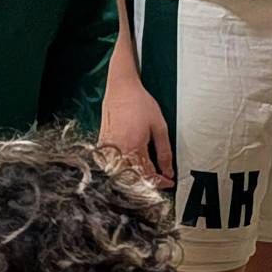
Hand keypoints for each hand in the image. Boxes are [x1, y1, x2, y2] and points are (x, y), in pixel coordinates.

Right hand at [99, 73, 173, 187]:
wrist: (121, 88)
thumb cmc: (138, 102)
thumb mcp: (159, 126)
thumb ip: (164, 152)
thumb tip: (168, 171)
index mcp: (134, 147)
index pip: (148, 175)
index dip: (160, 182)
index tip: (168, 181)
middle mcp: (119, 151)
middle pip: (133, 179)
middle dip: (148, 183)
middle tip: (159, 178)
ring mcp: (109, 149)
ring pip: (121, 174)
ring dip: (135, 178)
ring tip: (147, 172)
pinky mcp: (103, 144)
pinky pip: (112, 164)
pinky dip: (123, 168)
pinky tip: (132, 163)